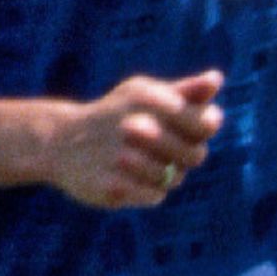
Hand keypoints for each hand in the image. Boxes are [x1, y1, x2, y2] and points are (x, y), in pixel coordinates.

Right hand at [46, 71, 224, 209]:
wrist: (60, 140)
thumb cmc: (114, 114)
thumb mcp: (145, 94)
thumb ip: (185, 91)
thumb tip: (216, 79)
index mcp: (148, 99)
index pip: (205, 123)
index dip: (204, 129)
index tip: (191, 128)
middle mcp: (134, 126)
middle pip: (195, 155)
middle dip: (186, 155)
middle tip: (166, 150)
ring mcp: (122, 159)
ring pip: (175, 177)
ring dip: (166, 173)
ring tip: (143, 162)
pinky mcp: (111, 188)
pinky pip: (154, 195)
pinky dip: (149, 190)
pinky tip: (132, 177)